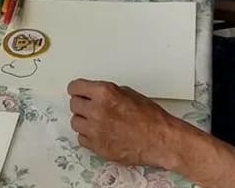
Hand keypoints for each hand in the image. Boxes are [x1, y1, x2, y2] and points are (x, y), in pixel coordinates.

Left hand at [68, 79, 184, 168]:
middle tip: (89, 105)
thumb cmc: (150, 118)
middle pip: (74, 104)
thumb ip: (106, 93)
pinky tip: (99, 132)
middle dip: (81, 103)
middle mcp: (97, 111)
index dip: (77, 89)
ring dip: (84, 120)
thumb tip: (93, 95)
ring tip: (96, 120)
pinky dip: (88, 136)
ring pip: (75, 122)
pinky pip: (82, 139)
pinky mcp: (97, 147)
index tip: (77, 91)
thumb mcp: (127, 93)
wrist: (160, 140)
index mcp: (104, 93)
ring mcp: (95, 131)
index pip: (75, 87)